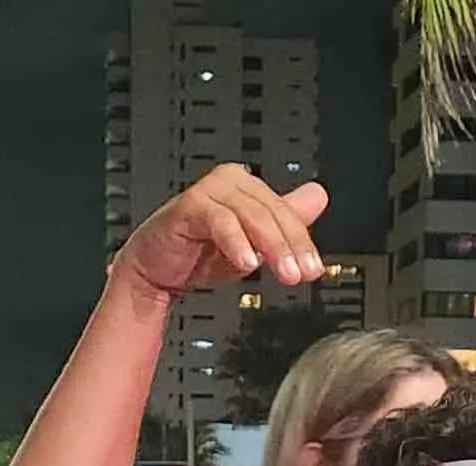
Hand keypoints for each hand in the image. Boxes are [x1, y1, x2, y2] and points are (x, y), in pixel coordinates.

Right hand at [116, 166, 331, 303]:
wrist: (156, 270)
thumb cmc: (200, 253)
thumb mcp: (253, 243)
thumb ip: (284, 221)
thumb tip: (319, 196)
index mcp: (249, 188)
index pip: (286, 213)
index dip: (302, 241)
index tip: (313, 269)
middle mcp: (232, 182)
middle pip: (272, 212)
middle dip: (290, 246)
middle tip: (300, 274)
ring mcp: (210, 191)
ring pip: (252, 216)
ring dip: (271, 246)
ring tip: (283, 273)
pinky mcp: (189, 206)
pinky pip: (220, 221)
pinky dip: (236, 242)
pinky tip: (247, 263)